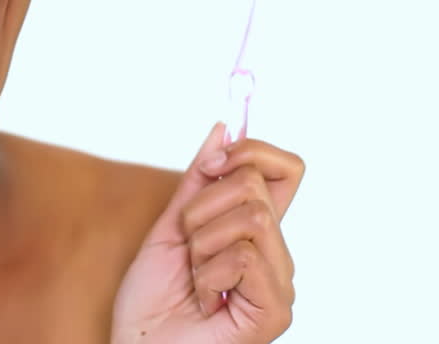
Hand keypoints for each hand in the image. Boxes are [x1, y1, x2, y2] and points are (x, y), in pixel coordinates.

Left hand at [111, 123, 304, 343]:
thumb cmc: (153, 299)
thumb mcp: (171, 226)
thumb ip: (198, 181)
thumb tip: (224, 128)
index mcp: (256, 232)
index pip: (286, 170)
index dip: (253, 151)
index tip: (213, 161)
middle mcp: (276, 254)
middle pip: (255, 186)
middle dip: (202, 207)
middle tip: (188, 247)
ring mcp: (280, 283)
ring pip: (251, 216)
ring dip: (202, 243)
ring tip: (194, 277)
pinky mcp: (276, 310)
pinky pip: (245, 255)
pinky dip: (208, 272)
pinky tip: (205, 298)